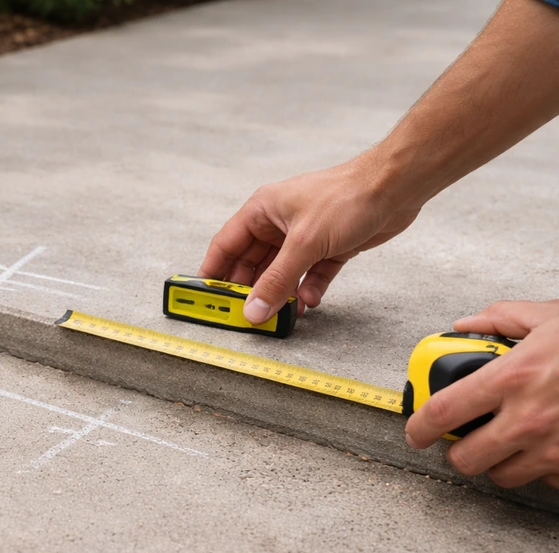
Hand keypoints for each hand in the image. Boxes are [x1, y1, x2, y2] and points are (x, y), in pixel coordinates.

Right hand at [199, 153, 421, 323]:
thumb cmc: (347, 197)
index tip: (205, 298)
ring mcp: (302, 237)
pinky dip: (307, 290)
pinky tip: (308, 302)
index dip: (213, 272)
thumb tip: (253, 309)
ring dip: (281, 294)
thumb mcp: (303, 243)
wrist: (395, 188)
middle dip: (250, 290)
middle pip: (252, 264)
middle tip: (245, 315)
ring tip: (280, 315)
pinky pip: (308, 276)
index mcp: (262, 211)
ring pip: (281, 273)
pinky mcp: (327, 248)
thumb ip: (276, 281)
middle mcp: (278, 224)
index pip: (226, 245)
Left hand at [405, 300, 558, 488]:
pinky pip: (546, 481)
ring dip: (500, 461)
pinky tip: (549, 446)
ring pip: (503, 476)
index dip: (418, 427)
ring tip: (511, 440)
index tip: (414, 432)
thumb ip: (500, 318)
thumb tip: (465, 325)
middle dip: (460, 450)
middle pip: (466, 459)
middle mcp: (529, 418)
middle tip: (466, 438)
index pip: (441, 412)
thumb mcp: (550, 316)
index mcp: (512, 377)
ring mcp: (556, 448)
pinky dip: (542, 468)